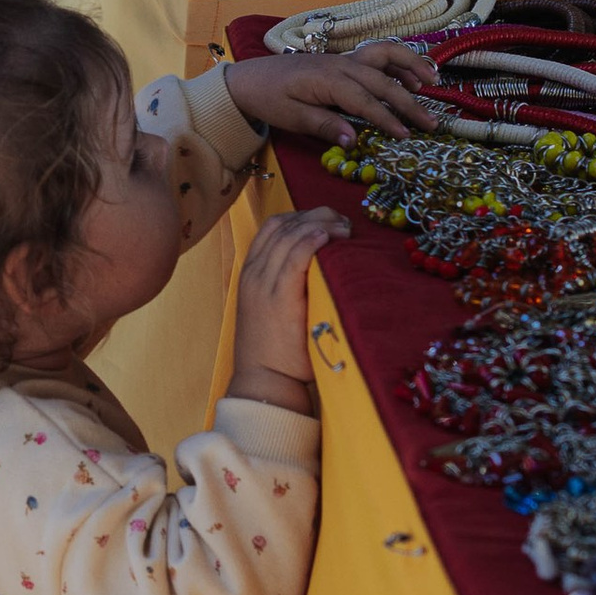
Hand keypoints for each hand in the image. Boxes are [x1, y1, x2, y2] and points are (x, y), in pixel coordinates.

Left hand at [222, 44, 442, 147]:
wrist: (250, 78)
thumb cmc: (270, 99)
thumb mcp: (292, 118)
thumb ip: (324, 126)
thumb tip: (354, 141)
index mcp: (328, 80)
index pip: (365, 101)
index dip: (387, 119)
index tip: (406, 135)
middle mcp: (341, 64)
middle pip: (383, 81)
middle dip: (409, 102)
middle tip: (431, 123)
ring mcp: (344, 59)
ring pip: (385, 55)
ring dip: (411, 65)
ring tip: (433, 82)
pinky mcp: (344, 60)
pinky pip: (377, 55)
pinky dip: (398, 61)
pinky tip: (412, 75)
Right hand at [230, 204, 346, 404]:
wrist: (264, 380)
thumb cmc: (276, 349)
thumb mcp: (272, 307)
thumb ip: (286, 284)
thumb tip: (321, 265)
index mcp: (251, 272)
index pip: (273, 226)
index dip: (302, 214)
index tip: (328, 219)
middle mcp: (254, 273)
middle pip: (284, 225)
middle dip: (316, 215)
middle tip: (343, 222)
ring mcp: (263, 285)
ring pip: (289, 236)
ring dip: (320, 224)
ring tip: (344, 229)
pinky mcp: (278, 299)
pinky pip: (293, 258)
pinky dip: (310, 241)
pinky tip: (327, 236)